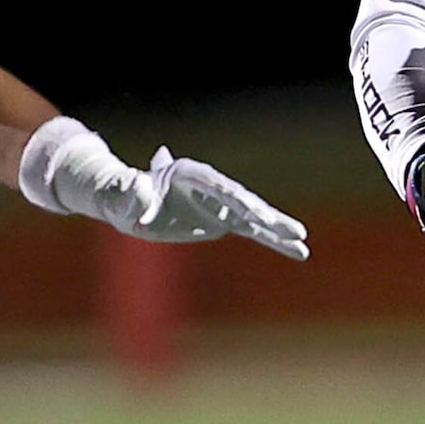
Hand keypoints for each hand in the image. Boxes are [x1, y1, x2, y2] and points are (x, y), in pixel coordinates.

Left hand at [134, 148, 309, 258]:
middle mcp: (210, 186)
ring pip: (253, 217)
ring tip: (302, 242)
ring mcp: (219, 204)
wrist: (128, 202)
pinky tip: (296, 250)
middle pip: (242, 200)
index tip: (255, 214)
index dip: (236, 200)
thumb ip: (131, 191)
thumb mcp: (123, 195)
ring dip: (278, 230)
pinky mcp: (223, 221)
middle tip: (290, 230)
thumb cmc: (122, 198)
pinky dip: (273, 240)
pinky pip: (252, 231)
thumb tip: (134, 185)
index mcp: (189, 173)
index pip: (218, 186)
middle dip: (266, 215)